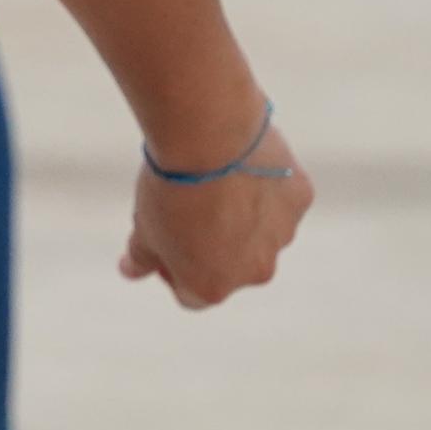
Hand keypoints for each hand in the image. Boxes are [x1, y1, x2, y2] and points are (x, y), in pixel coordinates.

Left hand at [118, 107, 311, 309]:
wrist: (207, 137)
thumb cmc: (169, 187)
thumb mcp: (144, 227)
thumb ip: (141, 258)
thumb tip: (130, 271)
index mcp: (212, 288)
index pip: (189, 292)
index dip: (172, 267)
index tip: (162, 238)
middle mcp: (255, 272)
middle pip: (231, 264)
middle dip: (213, 242)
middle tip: (190, 205)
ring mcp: (282, 236)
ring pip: (261, 230)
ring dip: (242, 215)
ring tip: (216, 178)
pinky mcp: (300, 198)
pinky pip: (280, 196)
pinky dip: (265, 184)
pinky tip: (243, 160)